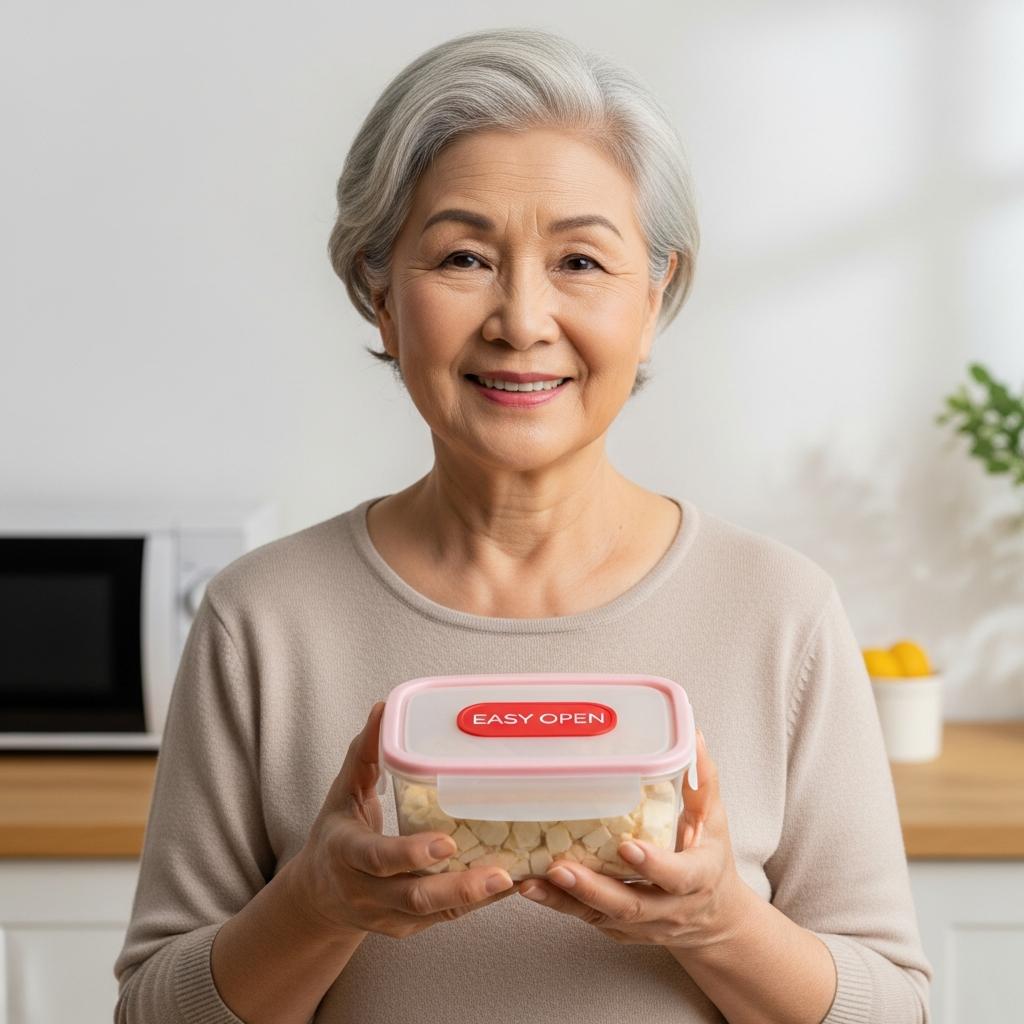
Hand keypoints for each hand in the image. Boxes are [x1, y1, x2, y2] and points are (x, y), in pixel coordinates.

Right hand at [289, 701, 518, 940]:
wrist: (317, 897)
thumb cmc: (335, 834)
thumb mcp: (342, 792)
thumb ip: (364, 753)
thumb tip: (383, 709)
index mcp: (346, 853)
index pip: (377, 858)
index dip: (410, 853)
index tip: (446, 842)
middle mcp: (365, 892)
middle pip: (413, 897)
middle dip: (457, 887)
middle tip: (500, 873)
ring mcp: (387, 916)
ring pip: (433, 914)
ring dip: (476, 899)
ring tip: (514, 879)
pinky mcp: (406, 928)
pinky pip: (443, 919)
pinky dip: (476, 905)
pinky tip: (507, 886)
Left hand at [517, 729, 749, 950]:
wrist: (714, 919)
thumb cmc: (710, 858)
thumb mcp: (713, 820)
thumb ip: (701, 780)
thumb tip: (691, 734)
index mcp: (697, 879)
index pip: (677, 877)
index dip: (653, 864)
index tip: (626, 845)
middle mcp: (669, 909)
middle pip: (629, 905)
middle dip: (592, 889)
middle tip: (559, 867)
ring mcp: (642, 925)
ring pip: (601, 917)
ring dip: (565, 900)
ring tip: (531, 882)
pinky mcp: (620, 930)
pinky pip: (588, 919)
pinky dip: (559, 905)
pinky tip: (531, 888)